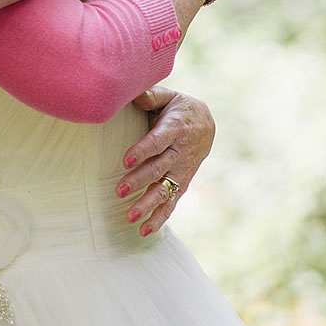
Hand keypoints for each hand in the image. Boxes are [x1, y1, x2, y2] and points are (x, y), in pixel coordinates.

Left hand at [116, 87, 214, 237]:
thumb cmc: (178, 108)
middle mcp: (179, 153)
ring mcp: (182, 171)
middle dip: (139, 181)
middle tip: (119, 191)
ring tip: (129, 217)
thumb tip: (132, 94)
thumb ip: (151, 96)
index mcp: (175, 129)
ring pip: (165, 190)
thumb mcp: (169, 96)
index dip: (143, 150)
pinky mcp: (182, 183)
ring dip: (147, 204)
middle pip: (158, 168)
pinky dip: (159, 218)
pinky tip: (143, 231)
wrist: (206, 123)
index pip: (158, 142)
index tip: (126, 159)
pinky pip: (171, 203)